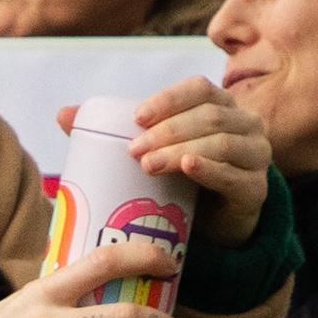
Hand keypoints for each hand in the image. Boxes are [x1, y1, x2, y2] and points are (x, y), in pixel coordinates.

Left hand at [56, 83, 273, 245]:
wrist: (211, 228)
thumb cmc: (179, 181)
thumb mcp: (151, 152)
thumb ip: (110, 133)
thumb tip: (62, 114)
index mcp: (220, 107)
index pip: (200, 89)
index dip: (169, 99)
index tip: (136, 118)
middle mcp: (244, 126)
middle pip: (209, 116)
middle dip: (168, 130)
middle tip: (134, 151)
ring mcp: (255, 157)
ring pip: (222, 143)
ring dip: (182, 149)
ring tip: (149, 165)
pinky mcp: (255, 191)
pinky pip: (235, 175)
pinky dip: (210, 169)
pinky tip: (188, 167)